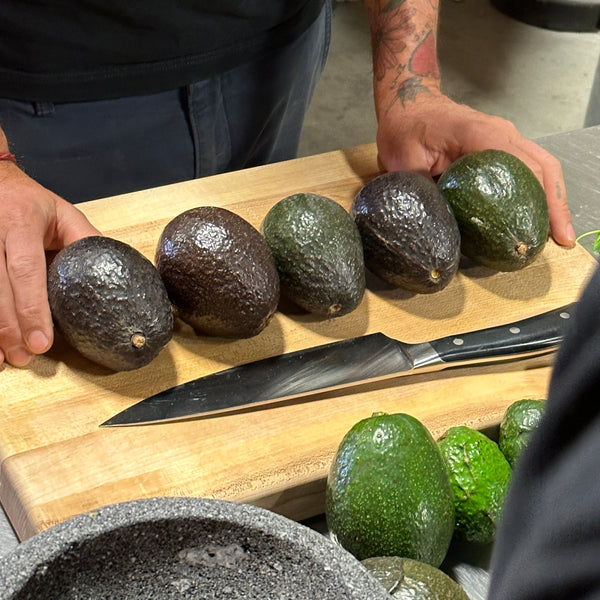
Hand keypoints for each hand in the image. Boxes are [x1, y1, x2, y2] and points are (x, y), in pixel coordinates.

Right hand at [0, 161, 100, 366]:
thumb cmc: (32, 202)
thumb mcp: (65, 214)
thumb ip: (86, 240)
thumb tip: (117, 271)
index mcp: (21, 223)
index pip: (24, 270)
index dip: (31, 307)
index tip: (41, 340)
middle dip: (11, 327)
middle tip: (26, 356)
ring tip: (7, 358)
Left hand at [375, 92, 574, 247]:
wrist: (408, 104)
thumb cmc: (405, 129)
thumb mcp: (404, 162)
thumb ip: (422, 191)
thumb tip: (437, 225)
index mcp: (479, 134)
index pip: (521, 166)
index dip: (538, 198)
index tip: (546, 227)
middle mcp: (500, 133)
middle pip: (543, 166)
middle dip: (555, 204)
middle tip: (560, 238)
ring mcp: (504, 137)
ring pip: (542, 165)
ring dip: (552, 198)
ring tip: (556, 232)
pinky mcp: (500, 145)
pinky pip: (529, 165)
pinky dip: (538, 189)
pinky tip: (537, 213)